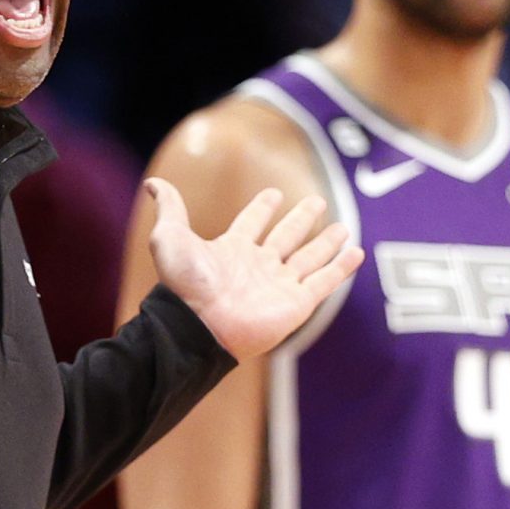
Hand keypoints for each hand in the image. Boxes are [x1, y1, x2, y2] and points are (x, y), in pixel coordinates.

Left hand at [147, 180, 362, 360]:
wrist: (200, 325)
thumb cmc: (184, 285)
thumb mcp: (171, 238)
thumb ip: (170, 209)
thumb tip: (154, 183)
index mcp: (232, 249)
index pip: (252, 223)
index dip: (262, 209)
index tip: (274, 194)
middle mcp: (258, 265)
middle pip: (286, 237)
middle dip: (301, 220)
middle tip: (317, 200)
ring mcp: (279, 284)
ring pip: (309, 258)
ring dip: (326, 242)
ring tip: (343, 226)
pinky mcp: (296, 303)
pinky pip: (324, 282)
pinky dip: (341, 268)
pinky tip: (355, 252)